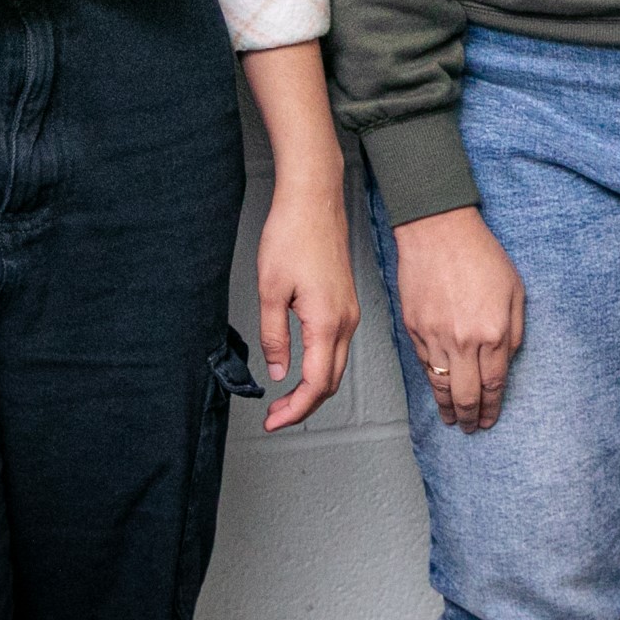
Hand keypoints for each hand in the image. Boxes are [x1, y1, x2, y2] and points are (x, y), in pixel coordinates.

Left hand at [255, 177, 359, 429]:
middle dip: (304, 406)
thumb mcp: (270, 290)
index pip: (317, 384)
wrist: (314, 199)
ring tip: (283, 399)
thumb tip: (279, 372)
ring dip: (312, 387)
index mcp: (327, 321)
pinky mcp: (346, 301)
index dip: (295, 410)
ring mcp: (349, 311)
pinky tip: (300, 367)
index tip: (272, 421)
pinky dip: (320, 366)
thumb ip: (274, 337)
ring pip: (337, 365)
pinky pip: (337, 346)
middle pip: (332, 381)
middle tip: (274, 417)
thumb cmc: (292, 234)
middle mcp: (345, 320)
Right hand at [392, 206, 524, 432]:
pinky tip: (437, 389)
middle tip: (473, 429)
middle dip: (471, 417)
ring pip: (440, 386)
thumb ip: (514, 330)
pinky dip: (431, 382)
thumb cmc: (481, 254)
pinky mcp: (414, 329)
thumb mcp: (515, 289)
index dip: (493, 407)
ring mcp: (435, 337)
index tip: (491, 420)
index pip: (494, 384)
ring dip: (448, 408)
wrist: (438, 231)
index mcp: (493, 333)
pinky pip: (424, 365)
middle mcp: (463, 342)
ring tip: (453, 420)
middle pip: (467, 395)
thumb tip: (507, 360)